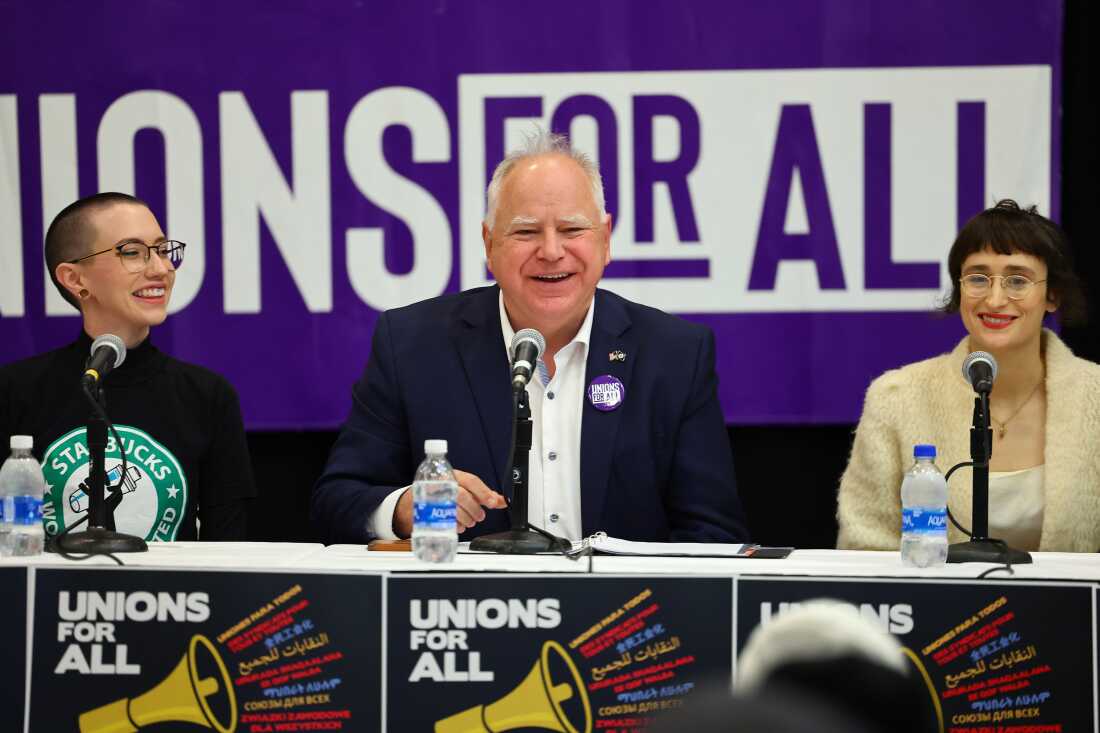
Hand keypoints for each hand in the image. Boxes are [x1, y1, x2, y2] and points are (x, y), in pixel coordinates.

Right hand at [392, 469, 506, 537]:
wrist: (415, 499)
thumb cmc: (443, 492)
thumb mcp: (462, 488)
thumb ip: (482, 494)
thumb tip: (502, 500)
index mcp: (453, 475)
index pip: (470, 480)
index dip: (483, 492)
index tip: (493, 502)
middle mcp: (442, 483)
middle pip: (461, 496)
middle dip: (474, 509)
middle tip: (479, 517)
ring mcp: (431, 496)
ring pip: (452, 508)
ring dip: (465, 519)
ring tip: (469, 522)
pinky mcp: (424, 509)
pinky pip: (441, 519)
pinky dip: (454, 525)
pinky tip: (458, 526)